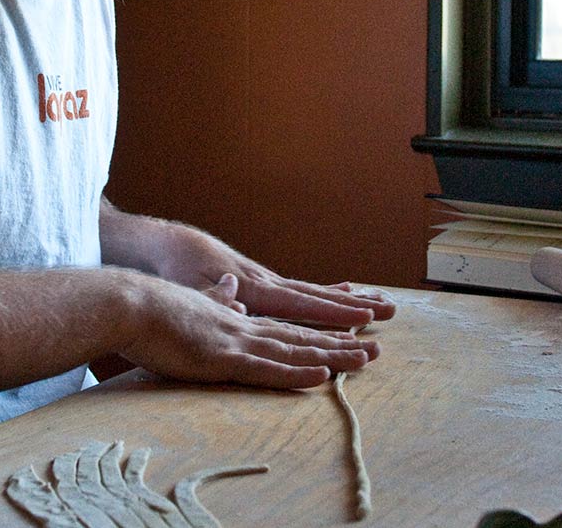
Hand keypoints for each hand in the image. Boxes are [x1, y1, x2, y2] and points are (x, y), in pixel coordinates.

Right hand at [118, 277, 379, 389]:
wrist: (128, 301)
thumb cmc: (152, 308)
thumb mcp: (192, 302)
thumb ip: (215, 300)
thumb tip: (230, 290)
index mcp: (237, 315)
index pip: (287, 324)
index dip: (320, 327)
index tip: (351, 329)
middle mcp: (244, 323)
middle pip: (301, 334)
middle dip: (340, 340)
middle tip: (377, 347)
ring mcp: (235, 338)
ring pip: (293, 348)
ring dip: (331, 353)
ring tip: (366, 357)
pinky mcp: (221, 355)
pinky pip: (266, 367)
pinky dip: (296, 371)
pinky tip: (321, 375)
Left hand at [155, 224, 396, 329]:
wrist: (170, 246)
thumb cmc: (178, 271)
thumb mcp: (192, 286)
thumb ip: (218, 299)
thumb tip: (245, 310)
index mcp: (255, 288)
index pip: (301, 302)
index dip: (333, 311)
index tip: (364, 316)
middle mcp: (268, 283)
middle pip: (318, 295)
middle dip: (355, 305)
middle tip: (391, 309)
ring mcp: (268, 281)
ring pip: (314, 292)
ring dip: (348, 299)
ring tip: (380, 303)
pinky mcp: (263, 283)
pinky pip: (301, 290)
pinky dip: (326, 293)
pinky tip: (344, 294)